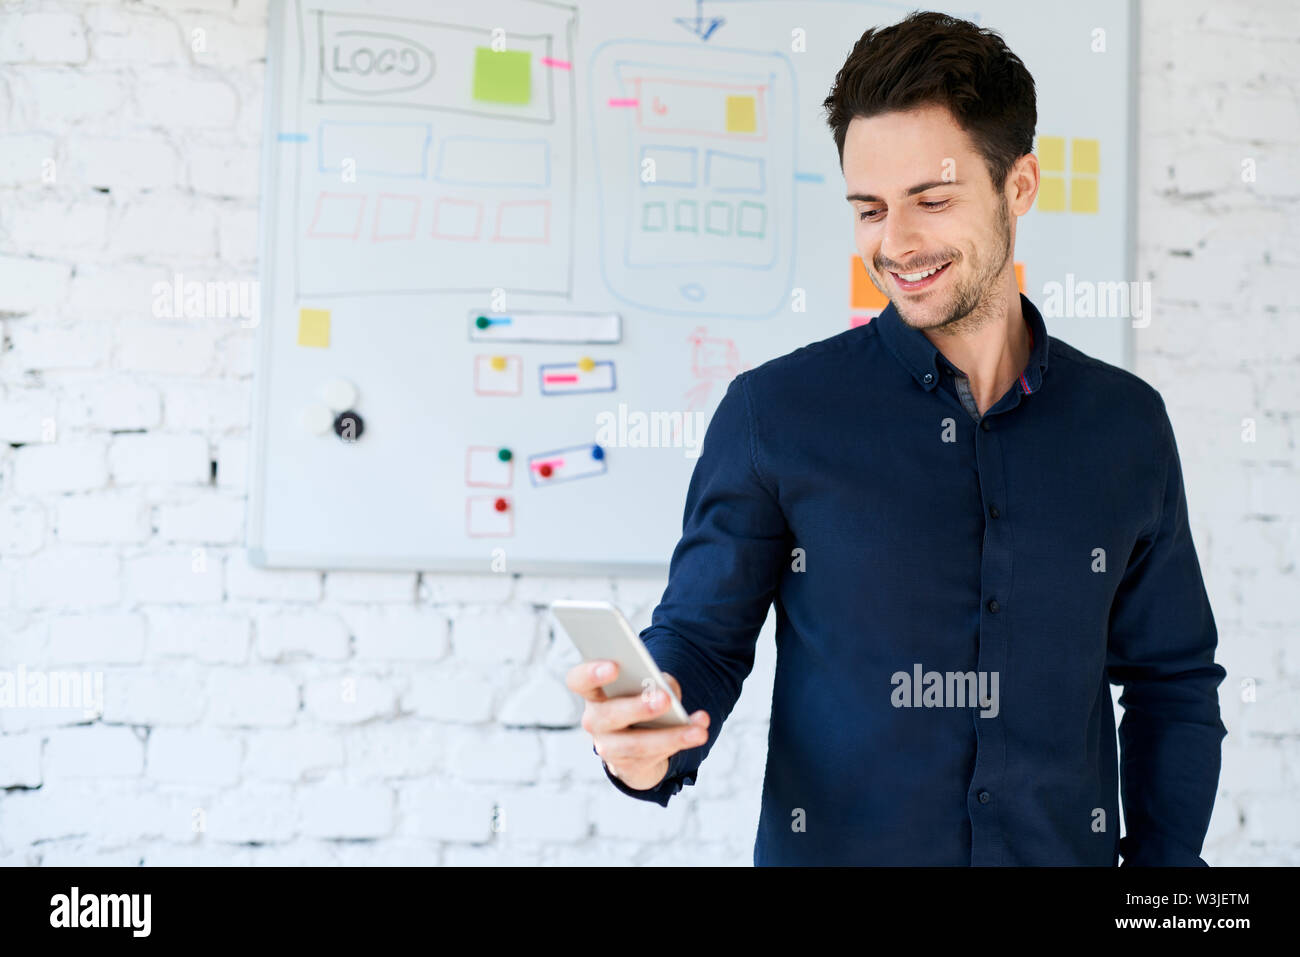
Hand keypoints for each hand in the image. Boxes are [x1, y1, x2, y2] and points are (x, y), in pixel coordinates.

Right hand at [566, 661, 709, 791]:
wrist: (638, 742)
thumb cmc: (639, 700)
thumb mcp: (646, 685)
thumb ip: (654, 680)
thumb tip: (666, 689)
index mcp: (593, 693)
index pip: (579, 680)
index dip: (591, 673)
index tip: (614, 666)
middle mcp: (595, 721)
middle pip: (609, 715)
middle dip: (638, 708)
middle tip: (663, 699)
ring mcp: (609, 747)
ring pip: (637, 744)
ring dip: (670, 736)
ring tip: (697, 730)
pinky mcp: (628, 767)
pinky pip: (654, 757)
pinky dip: (680, 742)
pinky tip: (698, 732)